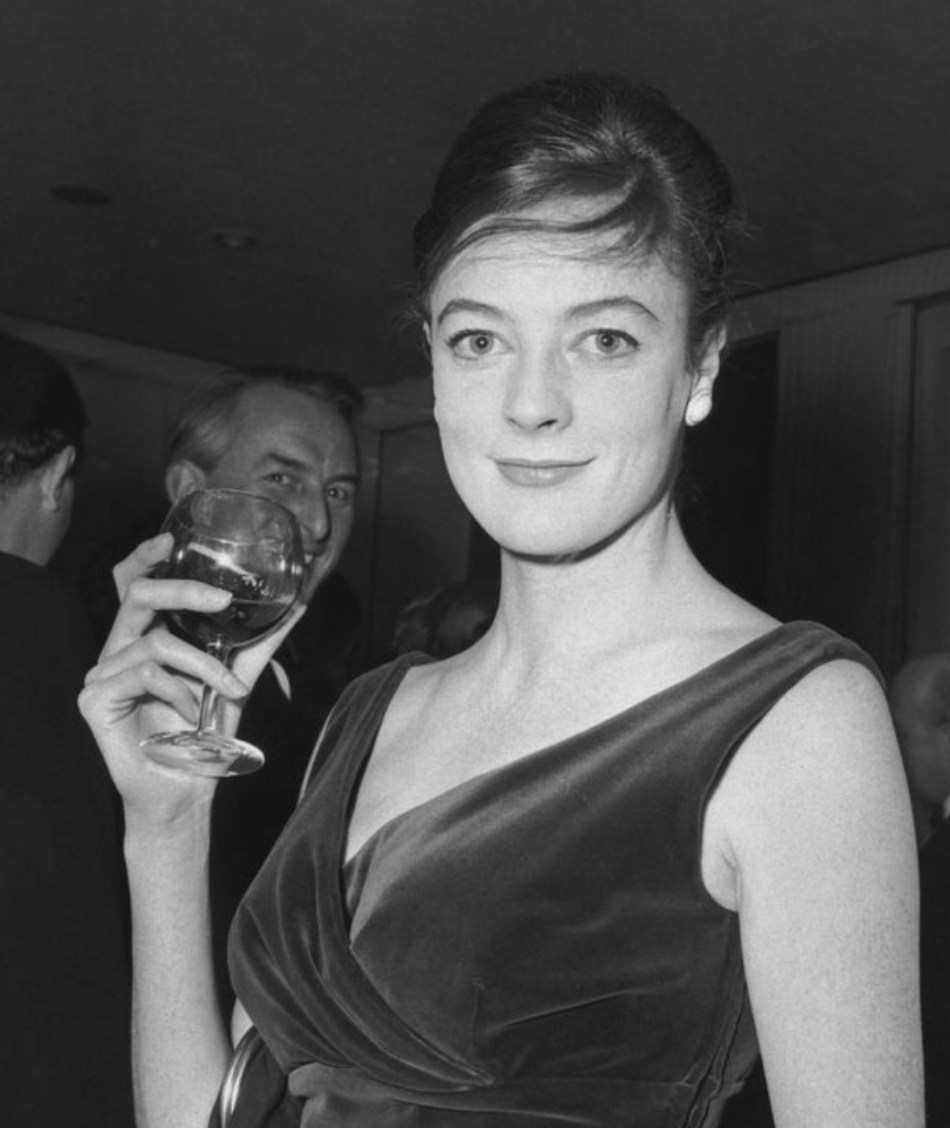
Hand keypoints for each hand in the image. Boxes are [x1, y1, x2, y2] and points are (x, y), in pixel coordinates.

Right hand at [80, 534, 299, 828]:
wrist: (186, 789)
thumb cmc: (205, 732)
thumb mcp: (238, 675)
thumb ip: (261, 640)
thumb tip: (298, 602)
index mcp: (145, 635)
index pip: (134, 582)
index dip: (145, 555)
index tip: (172, 539)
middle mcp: (118, 647)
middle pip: (136, 593)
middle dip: (183, 590)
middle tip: (223, 601)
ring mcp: (101, 672)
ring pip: (155, 642)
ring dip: (204, 665)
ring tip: (228, 690)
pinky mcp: (93, 698)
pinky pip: (143, 675)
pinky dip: (180, 690)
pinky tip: (192, 714)